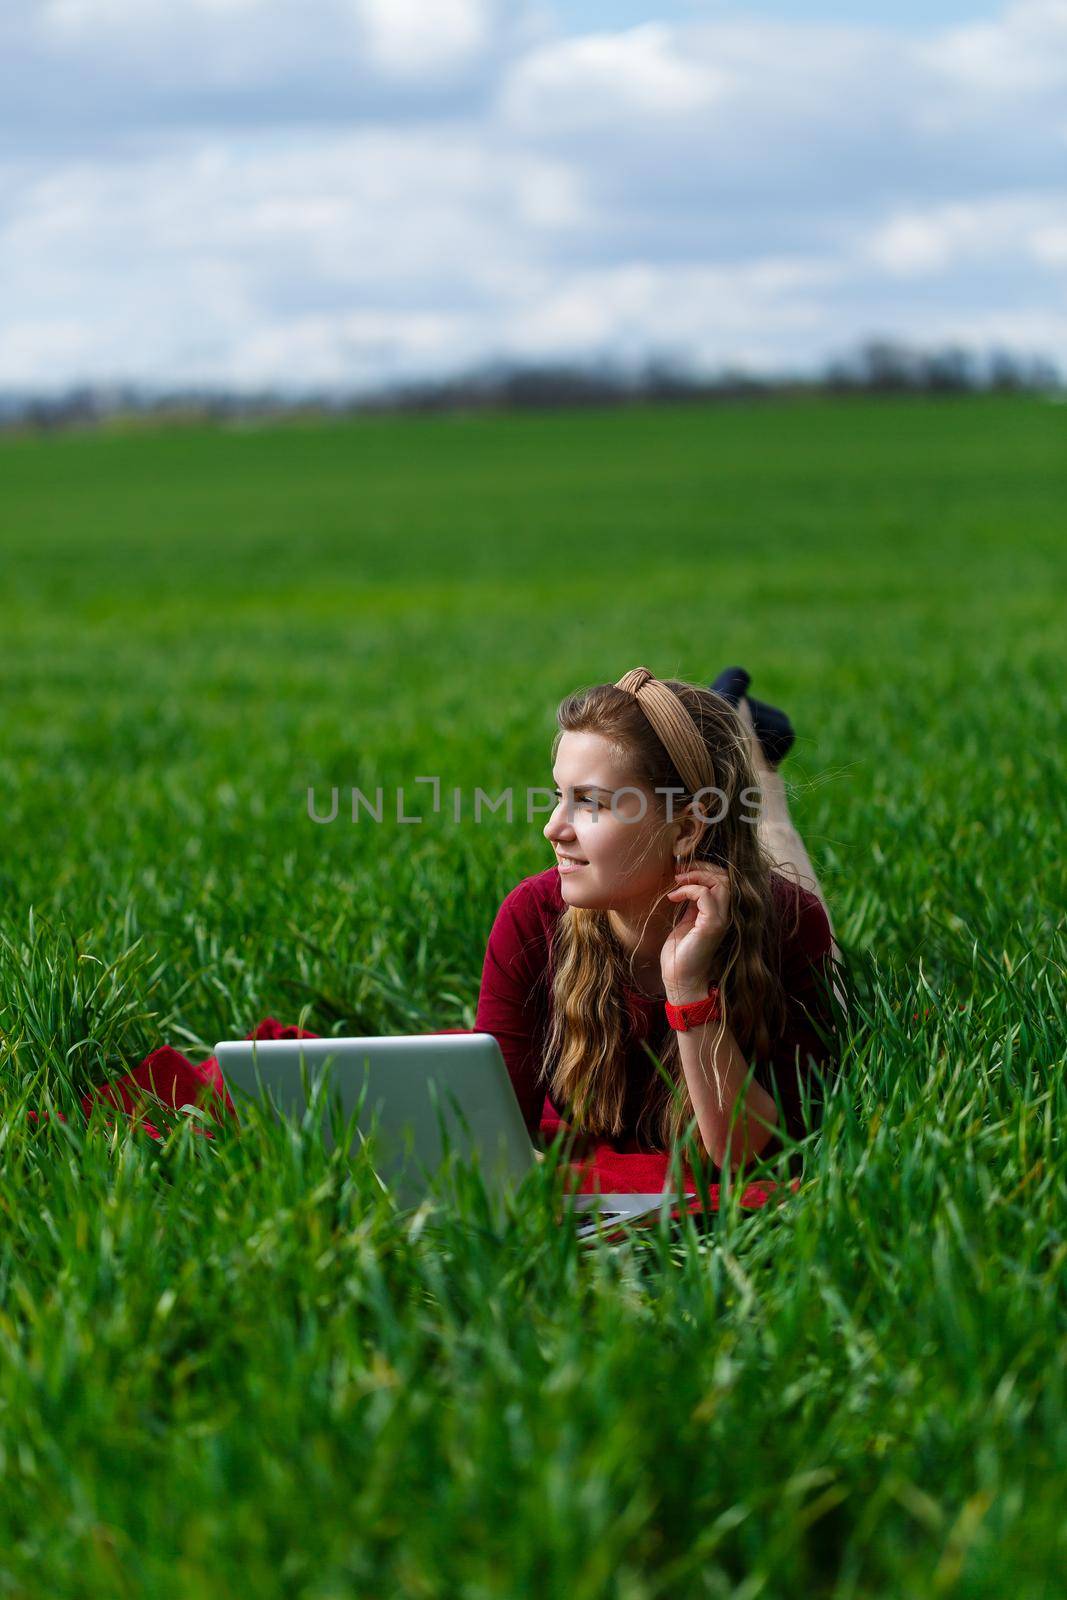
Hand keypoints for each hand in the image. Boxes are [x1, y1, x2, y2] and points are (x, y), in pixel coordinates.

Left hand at [661, 864, 730, 1002]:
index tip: (682, 870)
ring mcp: (720, 920)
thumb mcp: (686, 922)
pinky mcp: (712, 925)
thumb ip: (692, 906)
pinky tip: (674, 896)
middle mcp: (724, 915)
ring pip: (721, 882)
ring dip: (697, 875)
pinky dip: (688, 890)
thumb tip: (688, 886)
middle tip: (680, 869)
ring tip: (677, 880)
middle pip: (725, 877)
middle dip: (702, 867)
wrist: (680, 979)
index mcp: (719, 913)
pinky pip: (705, 895)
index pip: (723, 880)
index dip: (705, 869)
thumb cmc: (681, 954)